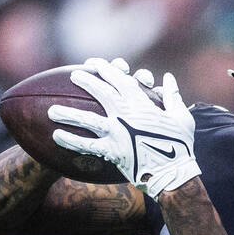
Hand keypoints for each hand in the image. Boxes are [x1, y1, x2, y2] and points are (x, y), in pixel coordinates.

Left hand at [48, 57, 199, 198]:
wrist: (174, 171)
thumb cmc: (181, 144)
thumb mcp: (182, 116)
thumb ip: (173, 95)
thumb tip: (168, 78)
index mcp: (142, 102)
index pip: (120, 79)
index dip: (106, 69)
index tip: (94, 63)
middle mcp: (125, 114)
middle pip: (101, 92)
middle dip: (86, 81)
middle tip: (73, 75)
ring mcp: (117, 132)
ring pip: (88, 118)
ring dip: (68, 114)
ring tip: (51, 111)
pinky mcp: (112, 151)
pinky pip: (87, 145)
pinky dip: (71, 140)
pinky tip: (57, 136)